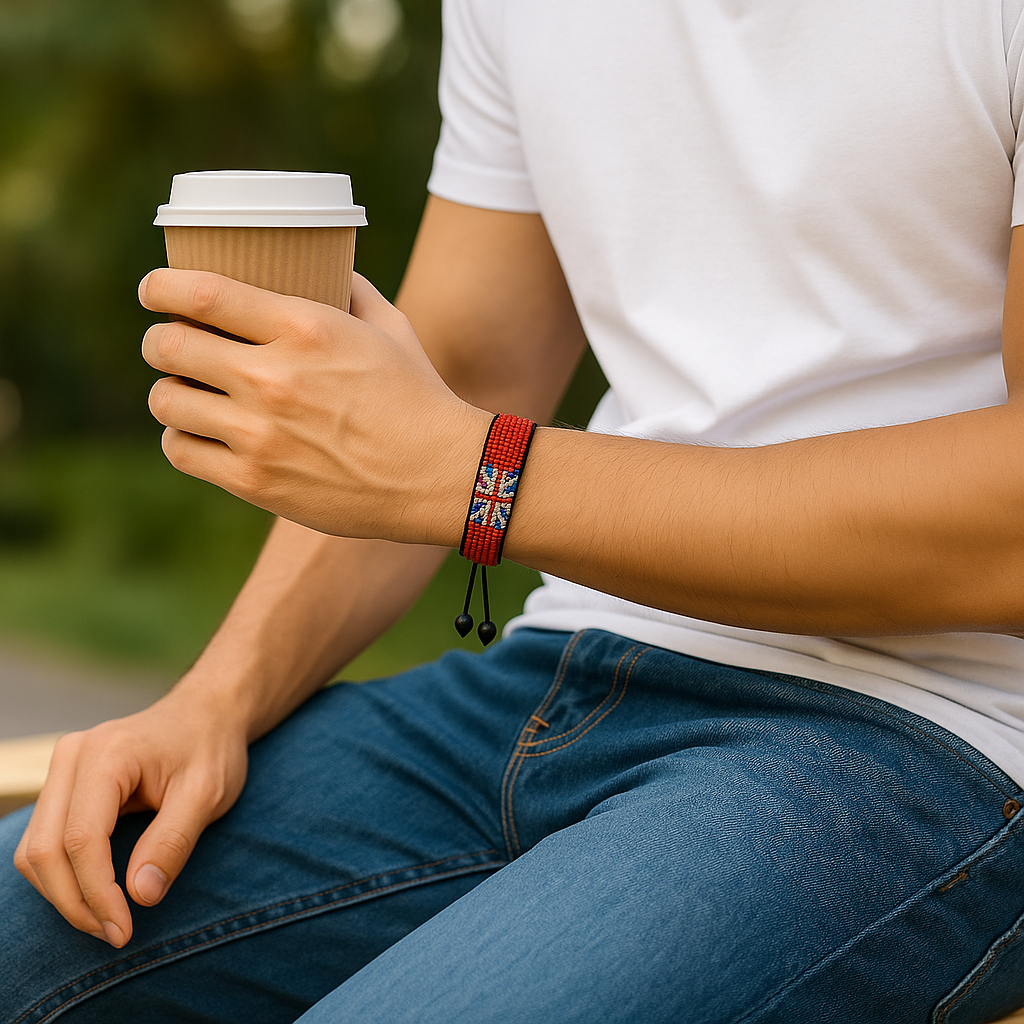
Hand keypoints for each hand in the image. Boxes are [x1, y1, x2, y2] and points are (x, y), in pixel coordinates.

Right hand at [13, 687, 247, 946]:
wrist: (207, 714)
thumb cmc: (210, 748)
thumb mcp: (208, 793)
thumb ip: (174, 840)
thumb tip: (140, 895)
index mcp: (107, 754)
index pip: (81, 839)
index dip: (97, 893)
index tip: (124, 929)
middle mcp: (72, 757)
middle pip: (46, 850)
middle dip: (75, 903)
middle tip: (117, 934)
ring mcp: (62, 770)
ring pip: (35, 851)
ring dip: (64, 895)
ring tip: (109, 920)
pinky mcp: (64, 786)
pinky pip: (45, 841)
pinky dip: (63, 876)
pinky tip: (97, 895)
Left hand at [140, 270, 490, 543]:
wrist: (440, 475)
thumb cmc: (419, 397)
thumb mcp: (392, 328)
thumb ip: (352, 291)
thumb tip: (328, 266)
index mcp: (304, 328)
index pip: (200, 292)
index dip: (159, 288)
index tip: (153, 291)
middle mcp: (273, 377)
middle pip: (169, 346)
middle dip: (160, 342)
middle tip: (169, 346)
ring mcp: (260, 433)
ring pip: (167, 402)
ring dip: (170, 393)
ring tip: (184, 394)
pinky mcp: (256, 481)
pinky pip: (182, 452)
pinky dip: (181, 439)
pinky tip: (196, 434)